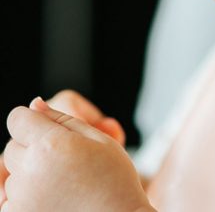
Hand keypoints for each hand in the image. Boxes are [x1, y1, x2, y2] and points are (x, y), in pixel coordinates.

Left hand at [1, 98, 154, 211]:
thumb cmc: (114, 180)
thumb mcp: (99, 139)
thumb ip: (63, 119)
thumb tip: (34, 105)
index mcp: (51, 144)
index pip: (18, 119)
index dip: (35, 121)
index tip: (49, 130)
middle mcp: (30, 170)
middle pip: (14, 145)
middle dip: (34, 147)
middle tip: (65, 160)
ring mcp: (21, 197)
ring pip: (12, 171)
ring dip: (30, 172)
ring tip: (63, 182)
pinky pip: (10, 197)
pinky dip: (26, 196)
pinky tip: (53, 198)